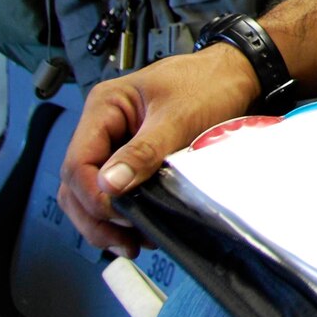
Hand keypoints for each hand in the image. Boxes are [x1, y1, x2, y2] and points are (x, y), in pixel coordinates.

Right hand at [56, 45, 260, 257]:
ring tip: (132, 242)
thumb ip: (143, 152)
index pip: (77, 162)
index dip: (92, 196)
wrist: (240, 74)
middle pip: (76, 183)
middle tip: (123, 242)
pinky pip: (117, 188)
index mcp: (105, 106)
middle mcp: (104, 124)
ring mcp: (118, 141)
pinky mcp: (135, 155)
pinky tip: (139, 229)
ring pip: (93, 191)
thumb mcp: (178, 118)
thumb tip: (109, 185)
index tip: (118, 217)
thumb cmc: (211, 82)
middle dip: (95, 217)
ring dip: (106, 221)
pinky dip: (123, 212)